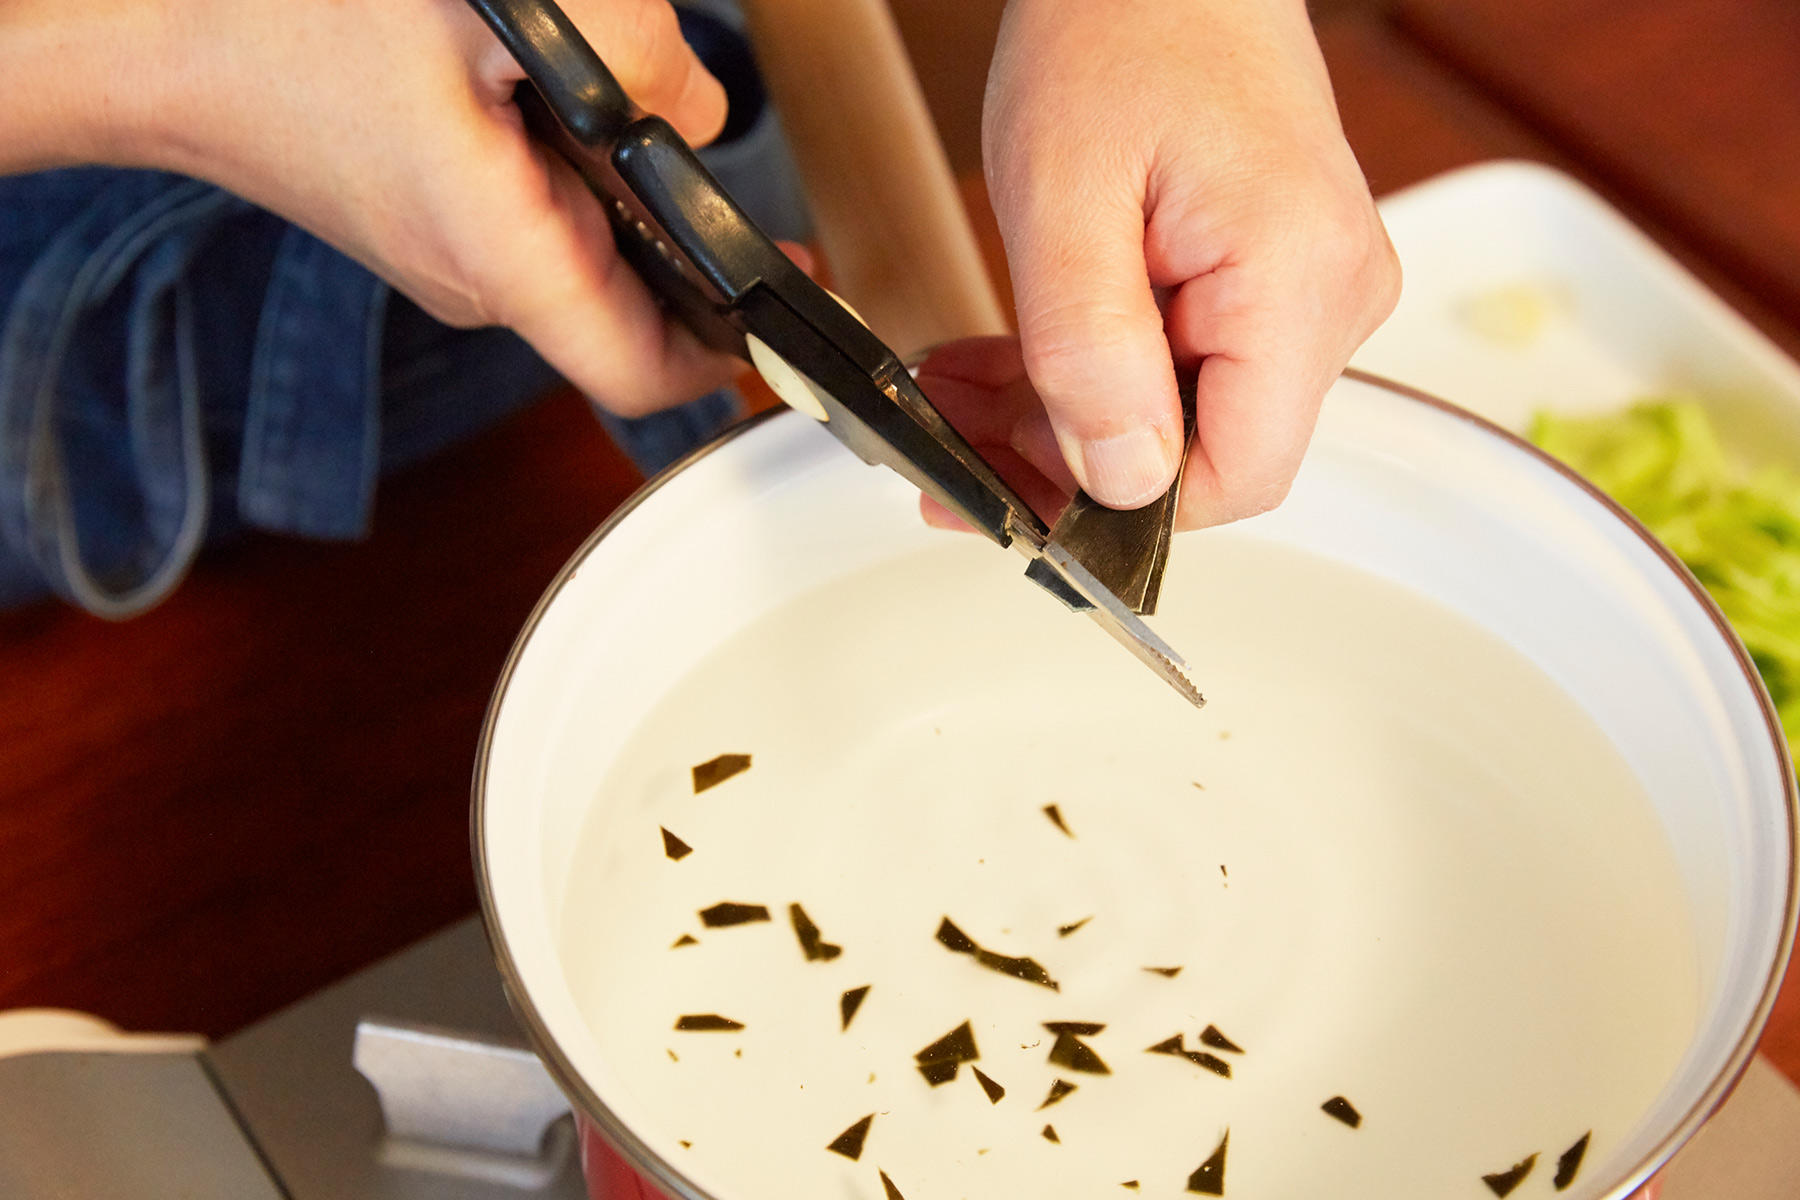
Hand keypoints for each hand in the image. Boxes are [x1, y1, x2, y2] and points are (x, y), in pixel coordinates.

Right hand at [3, 0, 737, 414]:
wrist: (161, 41)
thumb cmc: (295, 21)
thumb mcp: (496, 9)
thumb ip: (634, 56)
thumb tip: (698, 117)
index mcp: (501, 257)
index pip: (646, 372)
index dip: (736, 358)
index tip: (796, 321)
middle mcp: (481, 285)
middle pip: (633, 320)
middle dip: (707, 274)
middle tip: (769, 227)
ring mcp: (454, 263)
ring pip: (592, 267)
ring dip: (643, 215)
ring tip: (658, 137)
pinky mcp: (436, 226)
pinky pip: (543, 227)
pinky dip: (586, 185)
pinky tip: (578, 118)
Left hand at [982, 0, 1399, 525]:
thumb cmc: (1119, 27)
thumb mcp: (1062, 197)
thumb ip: (1088, 353)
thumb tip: (1118, 481)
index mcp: (1298, 282)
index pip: (1238, 477)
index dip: (1120, 509)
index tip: (1015, 493)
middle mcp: (1329, 296)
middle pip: (1205, 452)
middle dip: (1068, 461)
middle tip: (951, 437)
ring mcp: (1308, 288)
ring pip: (1184, 416)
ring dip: (1066, 418)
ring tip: (961, 388)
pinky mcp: (1273, 277)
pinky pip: (1185, 365)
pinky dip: (1094, 372)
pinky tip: (1014, 363)